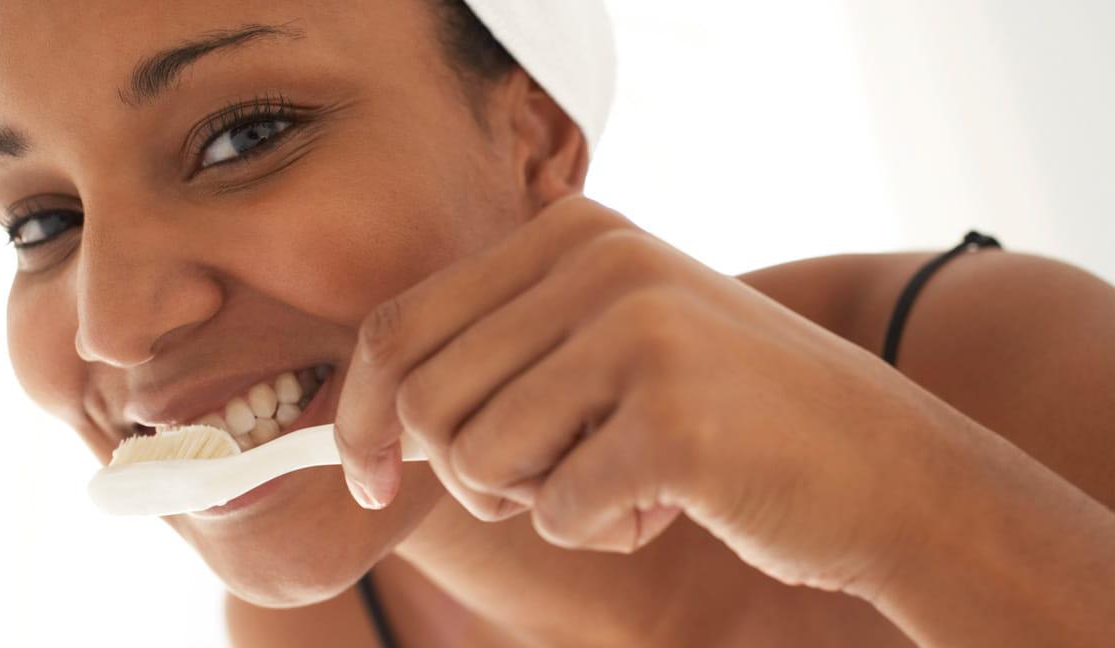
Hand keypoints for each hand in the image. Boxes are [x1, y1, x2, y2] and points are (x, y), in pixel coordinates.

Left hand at [334, 195, 953, 593]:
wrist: (886, 468)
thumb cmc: (727, 415)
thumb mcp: (610, 342)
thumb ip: (503, 349)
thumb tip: (369, 417)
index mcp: (573, 230)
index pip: (398, 325)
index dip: (360, 416)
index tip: (370, 479)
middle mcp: (601, 259)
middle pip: (423, 400)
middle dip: (465, 473)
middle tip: (547, 482)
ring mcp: (639, 331)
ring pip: (477, 460)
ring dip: (536, 502)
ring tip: (619, 481)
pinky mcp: (670, 418)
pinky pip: (554, 512)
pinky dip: (596, 531)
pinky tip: (671, 502)